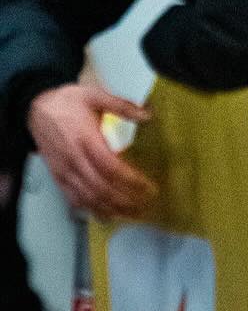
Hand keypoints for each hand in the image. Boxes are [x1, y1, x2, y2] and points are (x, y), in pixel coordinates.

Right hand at [26, 81, 153, 217]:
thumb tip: (147, 114)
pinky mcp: (57, 176)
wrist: (34, 108)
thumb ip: (122, 105)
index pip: (111, 168)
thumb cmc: (66, 102)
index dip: (131, 181)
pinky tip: (107, 215)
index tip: (149, 188)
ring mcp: (64, 170)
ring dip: (111, 209)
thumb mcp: (93, 95)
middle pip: (101, 188)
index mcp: (85, 139)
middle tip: (145, 206)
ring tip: (131, 215)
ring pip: (88, 197)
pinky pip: (73, 198)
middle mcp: (74, 158)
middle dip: (125, 201)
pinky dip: (91, 209)